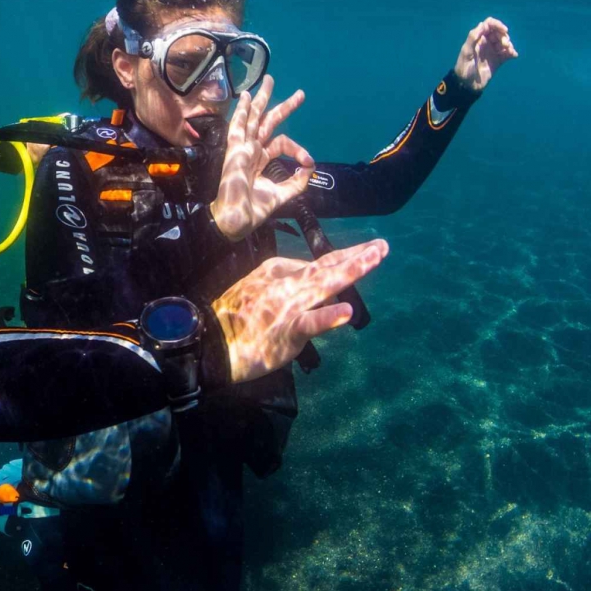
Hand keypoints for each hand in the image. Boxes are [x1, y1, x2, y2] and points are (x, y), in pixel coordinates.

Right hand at [210, 74, 314, 240]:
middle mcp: (251, 151)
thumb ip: (296, 182)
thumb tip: (310, 169)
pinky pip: (238, 127)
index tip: (309, 162)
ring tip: (270, 80)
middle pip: (268, 122)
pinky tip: (247, 96)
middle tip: (300, 94)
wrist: (236, 219)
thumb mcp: (282, 194)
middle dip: (284, 107)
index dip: (298, 150)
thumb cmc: (254, 209)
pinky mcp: (235, 151)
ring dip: (262, 99)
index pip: (281, 144)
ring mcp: (242, 149)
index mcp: (260, 160)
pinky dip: (243, 111)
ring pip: (253, 118)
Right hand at [212, 239, 388, 382]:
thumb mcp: (253, 288)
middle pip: (327, 266)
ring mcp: (287, 306)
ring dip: (351, 270)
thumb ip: (279, 281)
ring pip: (324, 285)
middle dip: (357, 256)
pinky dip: (328, 318)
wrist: (208, 344)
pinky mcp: (286, 331)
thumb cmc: (230, 320)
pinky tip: (346, 311)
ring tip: (374, 258)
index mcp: (276, 271)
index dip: (342, 260)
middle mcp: (286, 284)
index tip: (363, 256)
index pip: (315, 265)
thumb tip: (303, 275)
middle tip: (382, 246)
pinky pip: (309, 324)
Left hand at [454, 17, 517, 92]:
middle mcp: (486, 43)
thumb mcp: (466, 52)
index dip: (498, 25)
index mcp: (478, 39)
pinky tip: (513, 56)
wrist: (467, 86)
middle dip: (504, 37)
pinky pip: (507, 53)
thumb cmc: (464, 68)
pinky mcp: (498, 60)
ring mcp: (493, 52)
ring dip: (509, 44)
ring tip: (509, 51)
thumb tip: (483, 24)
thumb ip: (473, 38)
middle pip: (499, 33)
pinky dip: (512, 52)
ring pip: (504, 42)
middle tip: (505, 45)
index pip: (489, 25)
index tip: (505, 30)